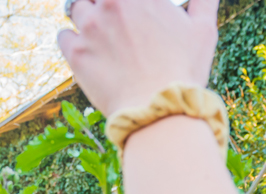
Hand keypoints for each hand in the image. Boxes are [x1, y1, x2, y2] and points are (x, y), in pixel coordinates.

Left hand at [57, 0, 219, 115]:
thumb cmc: (184, 71)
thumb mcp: (203, 30)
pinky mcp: (75, 54)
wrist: (158, 110)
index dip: (125, 2)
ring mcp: (90, 28)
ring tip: (95, 28)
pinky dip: (70, 38)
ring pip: (75, 6)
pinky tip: (83, 47)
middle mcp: (111, 4)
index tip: (127, 9)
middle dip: (102, 1)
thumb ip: (204, 2)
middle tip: (110, 12)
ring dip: (84, 13)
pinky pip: (61, 36)